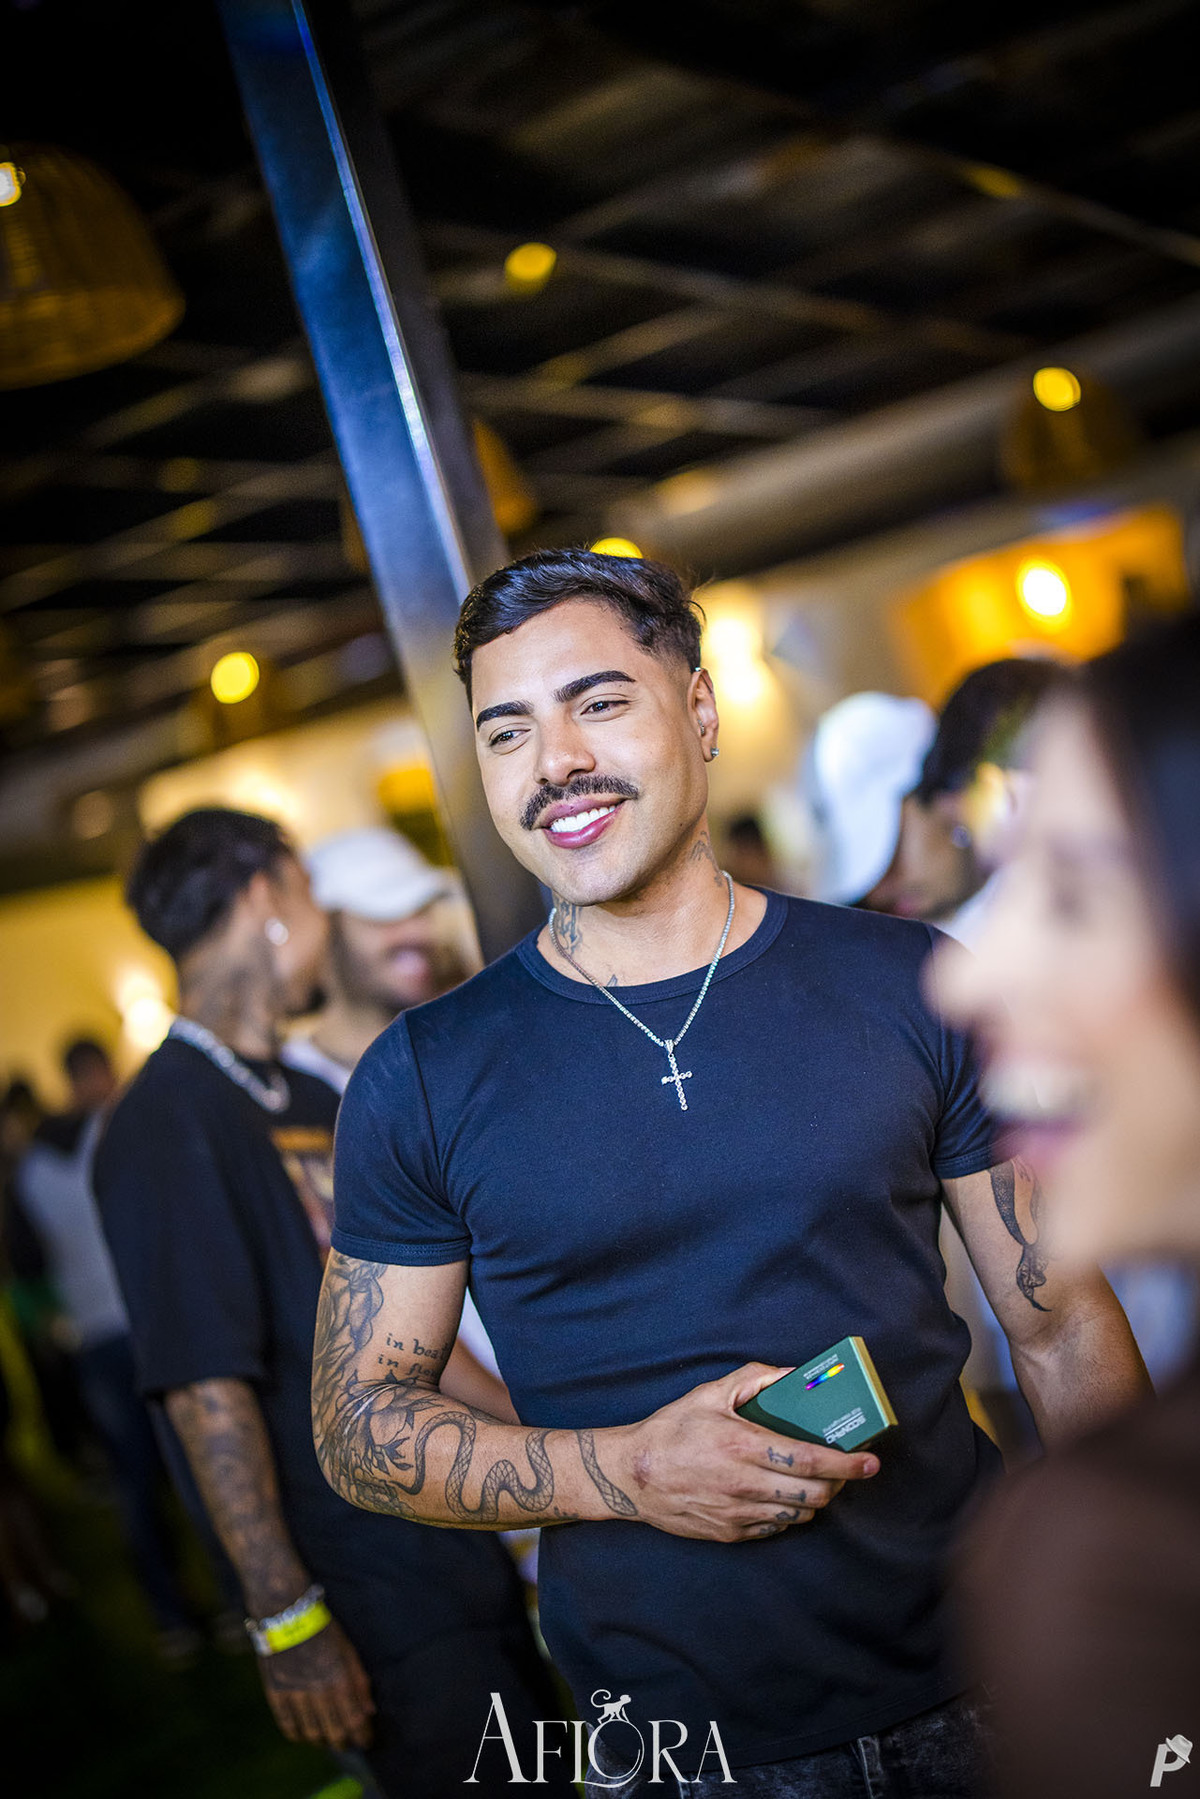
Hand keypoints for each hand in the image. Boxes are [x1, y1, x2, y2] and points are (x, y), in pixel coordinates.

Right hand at [258, 1615, 374, 1749]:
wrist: (288, 1616)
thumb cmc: (324, 1632)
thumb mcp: (349, 1651)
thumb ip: (360, 1683)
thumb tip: (369, 1711)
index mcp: (340, 1681)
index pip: (355, 1722)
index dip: (363, 1736)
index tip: (366, 1741)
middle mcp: (318, 1692)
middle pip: (334, 1734)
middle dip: (344, 1742)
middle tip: (348, 1742)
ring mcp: (296, 1695)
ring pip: (312, 1734)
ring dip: (322, 1741)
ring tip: (328, 1738)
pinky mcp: (277, 1695)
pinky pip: (288, 1727)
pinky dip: (298, 1735)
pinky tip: (305, 1734)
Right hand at [612, 1363, 880, 1541]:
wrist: (632, 1476)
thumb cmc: (672, 1429)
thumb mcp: (709, 1394)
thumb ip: (754, 1379)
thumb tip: (794, 1374)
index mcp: (741, 1445)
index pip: (808, 1460)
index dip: (845, 1464)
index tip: (869, 1461)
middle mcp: (742, 1484)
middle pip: (812, 1494)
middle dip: (838, 1484)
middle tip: (845, 1469)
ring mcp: (737, 1513)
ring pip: (797, 1514)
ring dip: (815, 1499)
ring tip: (817, 1481)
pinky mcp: (730, 1533)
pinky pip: (775, 1528)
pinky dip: (788, 1513)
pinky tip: (784, 1495)